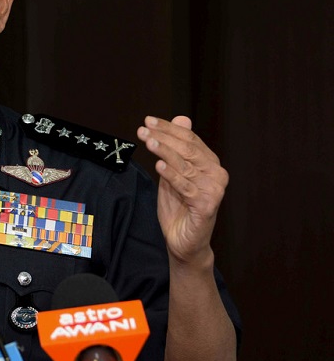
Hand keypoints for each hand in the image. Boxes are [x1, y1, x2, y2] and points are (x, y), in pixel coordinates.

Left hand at [137, 115, 228, 267]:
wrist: (183, 242)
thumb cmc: (178, 207)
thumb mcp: (173, 174)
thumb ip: (176, 150)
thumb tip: (182, 118)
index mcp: (210, 164)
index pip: (189, 140)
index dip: (169, 129)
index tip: (148, 121)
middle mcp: (216, 175)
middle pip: (188, 150)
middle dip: (164, 137)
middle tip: (143, 130)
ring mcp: (214, 190)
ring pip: (185, 166)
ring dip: (164, 151)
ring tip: (148, 141)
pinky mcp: (207, 206)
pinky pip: (186, 186)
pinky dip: (171, 175)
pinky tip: (158, 164)